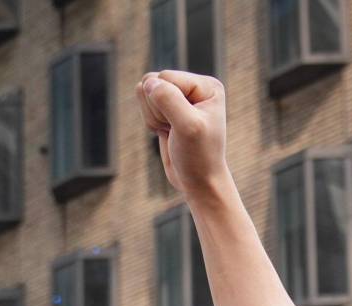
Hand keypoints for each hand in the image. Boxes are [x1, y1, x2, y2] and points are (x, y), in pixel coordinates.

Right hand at [135, 69, 230, 201]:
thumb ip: (169, 100)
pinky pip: (145, 106)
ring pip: (145, 92)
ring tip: (172, 131)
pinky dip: (151, 123)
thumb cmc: (199, 156)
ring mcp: (180, 97)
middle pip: (152, 82)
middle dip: (157, 110)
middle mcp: (194, 87)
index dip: (164, 103)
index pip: (165, 77)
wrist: (199, 182)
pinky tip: (167, 133)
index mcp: (206, 85)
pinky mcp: (168, 109)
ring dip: (153, 117)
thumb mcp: (187, 127)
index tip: (181, 125)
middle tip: (175, 129)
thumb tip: (148, 82)